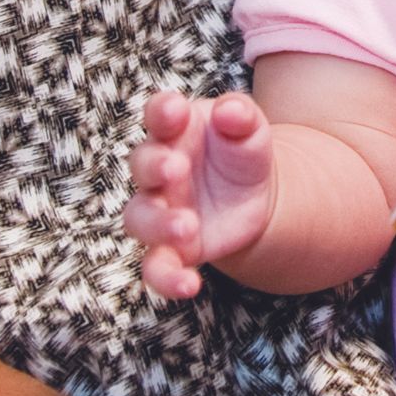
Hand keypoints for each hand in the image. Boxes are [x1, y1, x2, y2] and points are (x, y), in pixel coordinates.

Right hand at [125, 88, 278, 298]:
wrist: (255, 196)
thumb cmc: (241, 151)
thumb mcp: (250, 129)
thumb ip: (241, 116)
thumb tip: (230, 110)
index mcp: (176, 129)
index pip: (158, 113)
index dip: (162, 111)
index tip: (175, 111)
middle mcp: (159, 170)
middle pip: (142, 165)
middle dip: (156, 166)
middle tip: (177, 168)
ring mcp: (161, 210)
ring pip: (140, 219)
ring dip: (159, 223)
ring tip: (187, 226)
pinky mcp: (172, 248)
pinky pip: (157, 267)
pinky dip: (167, 279)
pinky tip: (189, 286)